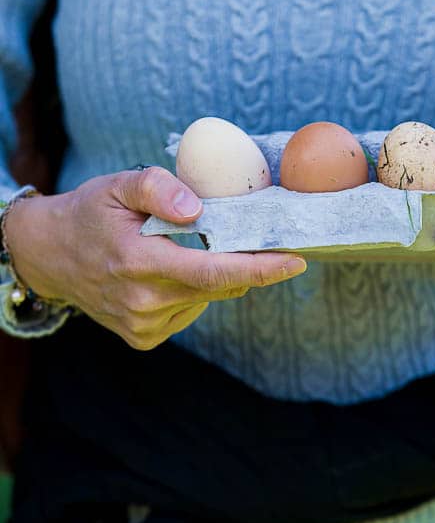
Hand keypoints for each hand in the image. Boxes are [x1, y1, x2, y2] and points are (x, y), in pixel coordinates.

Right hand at [3, 167, 306, 349]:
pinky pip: (191, 310)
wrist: (50, 255)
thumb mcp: (118, 184)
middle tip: (258, 236)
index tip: (297, 260)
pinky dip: (195, 290)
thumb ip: (158, 188)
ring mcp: (143, 324)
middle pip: (219, 285)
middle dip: (247, 263)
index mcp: (138, 261)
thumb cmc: (91, 213)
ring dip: (214, 273)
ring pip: (208, 297)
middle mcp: (142, 300)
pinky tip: (169, 272)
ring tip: (183, 248)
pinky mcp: (144, 337)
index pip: (214, 271)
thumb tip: (198, 210)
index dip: (260, 268)